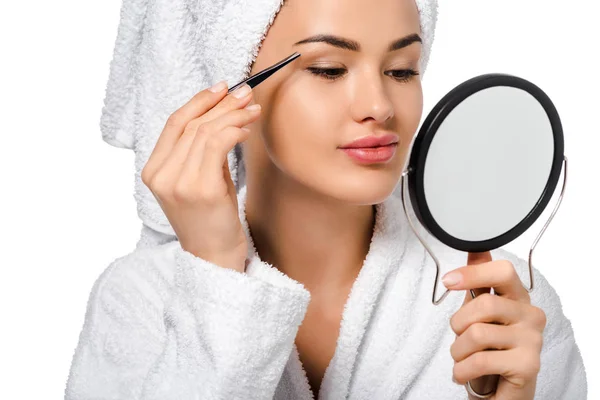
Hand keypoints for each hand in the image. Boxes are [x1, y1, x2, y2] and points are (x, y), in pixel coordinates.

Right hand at [141, 81, 261, 272]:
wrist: (214, 260)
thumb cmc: (211, 220)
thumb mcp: (199, 180)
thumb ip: (202, 150)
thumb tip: (225, 110)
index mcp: (153, 171)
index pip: (174, 124)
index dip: (198, 101)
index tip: (221, 87)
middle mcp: (161, 176)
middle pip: (192, 124)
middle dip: (222, 104)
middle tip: (246, 94)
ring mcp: (179, 183)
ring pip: (206, 131)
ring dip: (234, 115)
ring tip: (253, 110)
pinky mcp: (201, 189)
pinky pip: (218, 144)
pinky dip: (235, 131)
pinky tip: (247, 129)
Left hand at [442, 251, 546, 399]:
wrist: (502, 390)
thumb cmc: (490, 350)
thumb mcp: (480, 313)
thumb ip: (479, 282)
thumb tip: (475, 248)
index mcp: (518, 298)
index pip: (502, 271)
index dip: (473, 273)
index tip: (448, 280)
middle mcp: (531, 315)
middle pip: (485, 304)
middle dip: (458, 323)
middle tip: (459, 338)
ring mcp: (533, 340)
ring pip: (477, 334)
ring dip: (458, 351)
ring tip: (463, 359)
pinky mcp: (528, 365)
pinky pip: (480, 360)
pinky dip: (461, 370)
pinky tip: (463, 373)